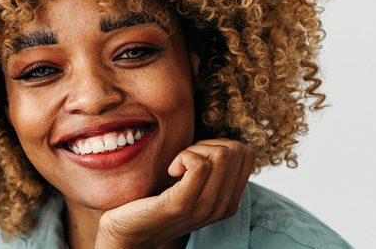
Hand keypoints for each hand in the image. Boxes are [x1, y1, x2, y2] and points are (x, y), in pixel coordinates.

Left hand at [95, 139, 255, 248]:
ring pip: (221, 154)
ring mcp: (205, 207)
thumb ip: (212, 171)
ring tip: (177, 166)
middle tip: (185, 160)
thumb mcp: (192, 186)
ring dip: (195, 150)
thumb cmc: (156, 201)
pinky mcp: (183, 204)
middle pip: (236, 150)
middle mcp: (223, 207)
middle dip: (208, 144)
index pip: (247, 153)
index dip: (220, 144)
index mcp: (229, 201)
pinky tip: (171, 170)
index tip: (197, 157)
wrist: (129, 233)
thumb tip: (224, 143)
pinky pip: (200, 165)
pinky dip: (184, 156)